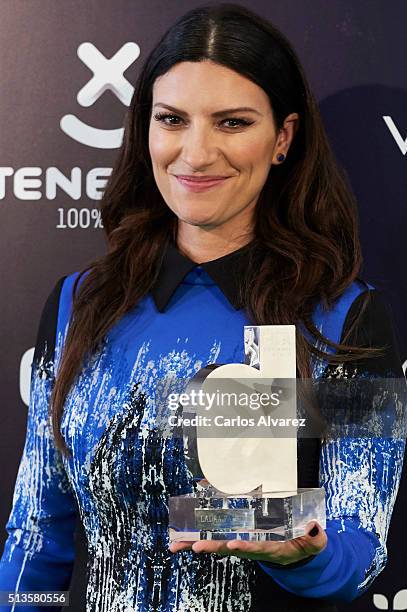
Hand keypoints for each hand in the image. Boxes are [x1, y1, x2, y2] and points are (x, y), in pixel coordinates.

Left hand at [169, 521, 326, 565]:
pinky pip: (217, 531)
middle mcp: (252, 547)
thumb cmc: (303, 544)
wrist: (295, 550)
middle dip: (212, 546)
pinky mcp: (237, 533)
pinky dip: (201, 529)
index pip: (257, 548)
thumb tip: (315, 529)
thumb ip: (314, 537)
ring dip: (197, 542)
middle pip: (230, 547)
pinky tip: (184, 530)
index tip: (233, 545)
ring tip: (177, 545)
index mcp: (272, 549)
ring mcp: (242, 540)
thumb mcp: (314, 543)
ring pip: (217, 541)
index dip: (245, 546)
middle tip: (196, 546)